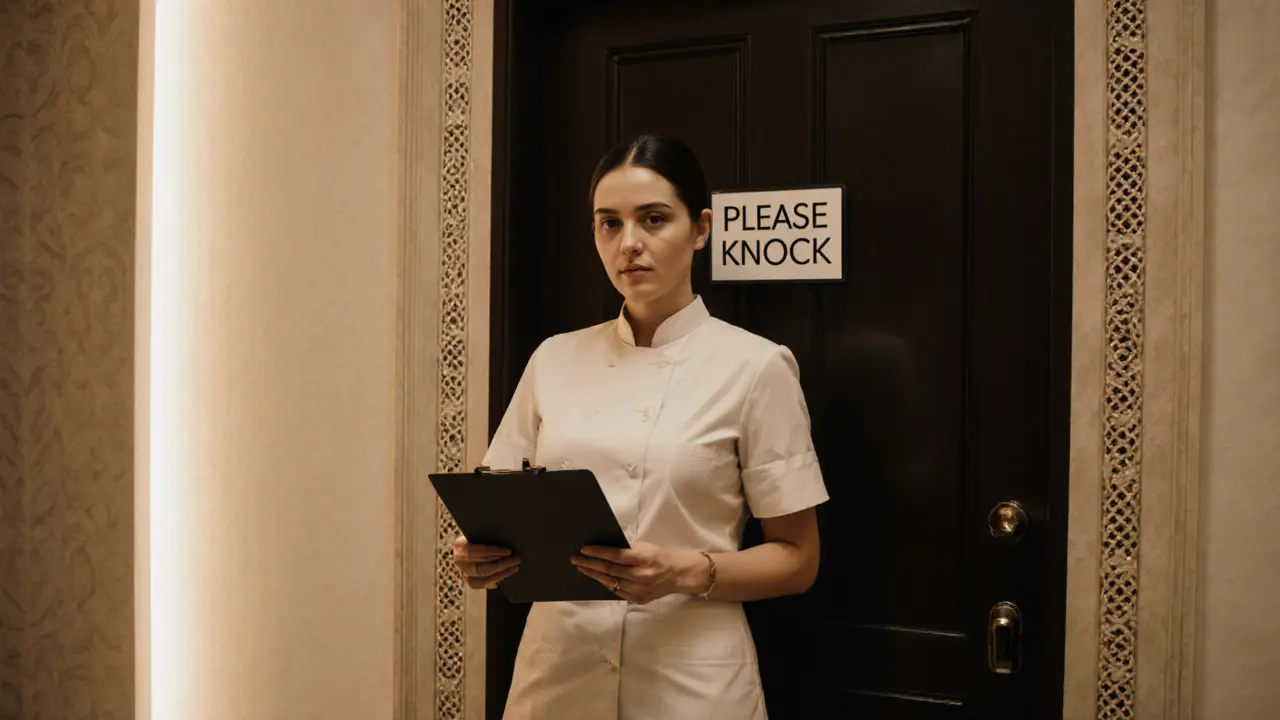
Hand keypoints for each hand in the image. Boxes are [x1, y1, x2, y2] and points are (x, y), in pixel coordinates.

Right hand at [453, 535, 520, 589]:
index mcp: (459, 546)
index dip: (493, 552)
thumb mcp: (480, 531)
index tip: (508, 551)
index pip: (475, 551)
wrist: (469, 543)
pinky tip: (505, 575)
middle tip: (516, 559)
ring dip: (501, 573)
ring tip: (514, 567)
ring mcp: (463, 572)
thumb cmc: (478, 535)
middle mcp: (459, 561)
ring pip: (483, 577)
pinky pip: (482, 584)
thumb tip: (506, 538)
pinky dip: (495, 580)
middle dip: (501, 564)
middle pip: (480, 566)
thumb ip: (488, 534)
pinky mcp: (469, 580)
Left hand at [572, 542, 703, 604]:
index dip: (598, 552)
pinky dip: (606, 584)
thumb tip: (602, 549)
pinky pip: (617, 591)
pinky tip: (598, 578)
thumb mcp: (645, 547)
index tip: (584, 549)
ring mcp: (639, 590)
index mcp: (643, 559)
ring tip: (582, 568)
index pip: (615, 555)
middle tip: (576, 559)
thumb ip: (626, 550)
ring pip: (610, 582)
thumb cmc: (659, 557)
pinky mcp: (638, 600)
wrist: (677, 575)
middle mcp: (640, 576)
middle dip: (590, 564)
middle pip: (609, 570)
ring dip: (594, 575)